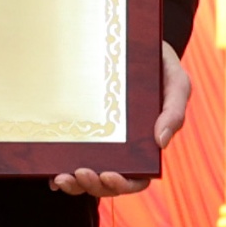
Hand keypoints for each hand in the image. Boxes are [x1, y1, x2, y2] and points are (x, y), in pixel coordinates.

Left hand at [54, 46, 190, 196]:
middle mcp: (120, 148)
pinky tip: (49, 172)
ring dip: (74, 184)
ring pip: (85, 175)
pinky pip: (66, 154)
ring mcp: (97, 140)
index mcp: (146, 144)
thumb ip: (175, 111)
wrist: (132, 40)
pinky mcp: (77, 128)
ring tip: (61, 178)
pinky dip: (56, 169)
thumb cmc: (160, 63)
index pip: (138, 179)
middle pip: (107, 182)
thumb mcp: (176, 81)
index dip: (123, 184)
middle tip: (80, 173)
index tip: (108, 175)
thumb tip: (161, 142)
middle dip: (93, 186)